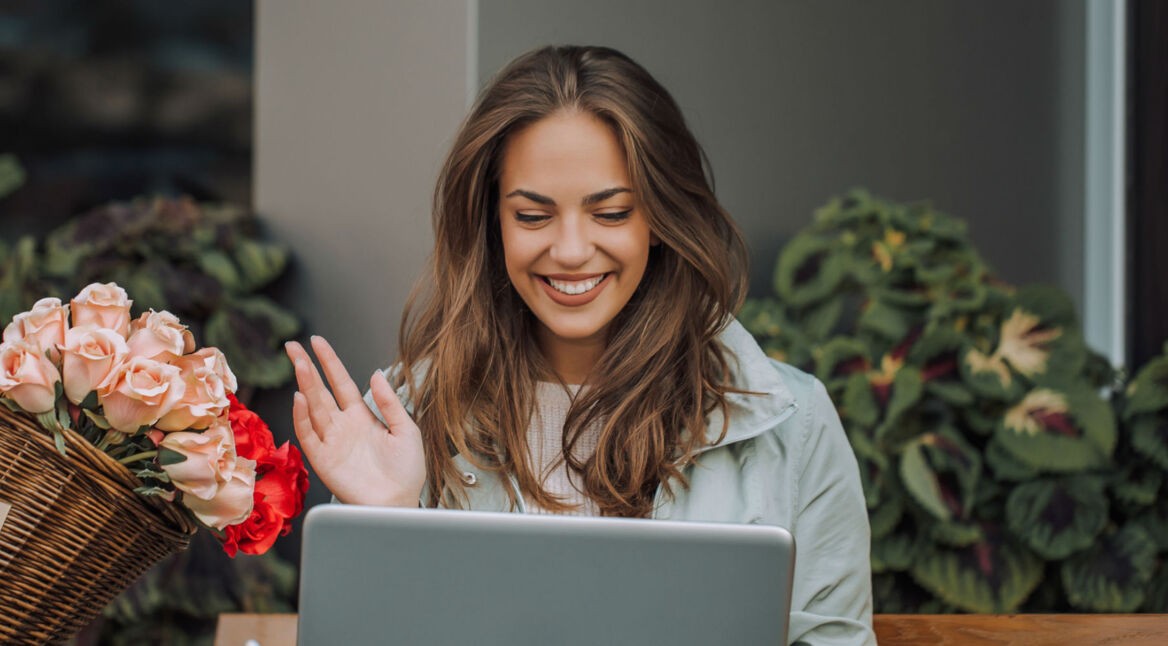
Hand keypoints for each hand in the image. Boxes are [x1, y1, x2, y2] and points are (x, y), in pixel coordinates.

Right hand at [285, 336, 425, 506]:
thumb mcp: (405, 430)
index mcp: (362, 416)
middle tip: (292, 346)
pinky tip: (300, 398)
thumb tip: (375, 374)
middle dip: (306, 368)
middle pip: (320, 391)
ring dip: (305, 386)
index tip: (317, 341)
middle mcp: (342, 426)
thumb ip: (389, 403)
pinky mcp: (323, 460)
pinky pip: (309, 435)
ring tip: (299, 363)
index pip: (340, 382)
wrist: (400, 502)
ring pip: (312, 408)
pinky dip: (302, 418)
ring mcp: (331, 442)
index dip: (329, 361)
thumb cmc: (406, 470)